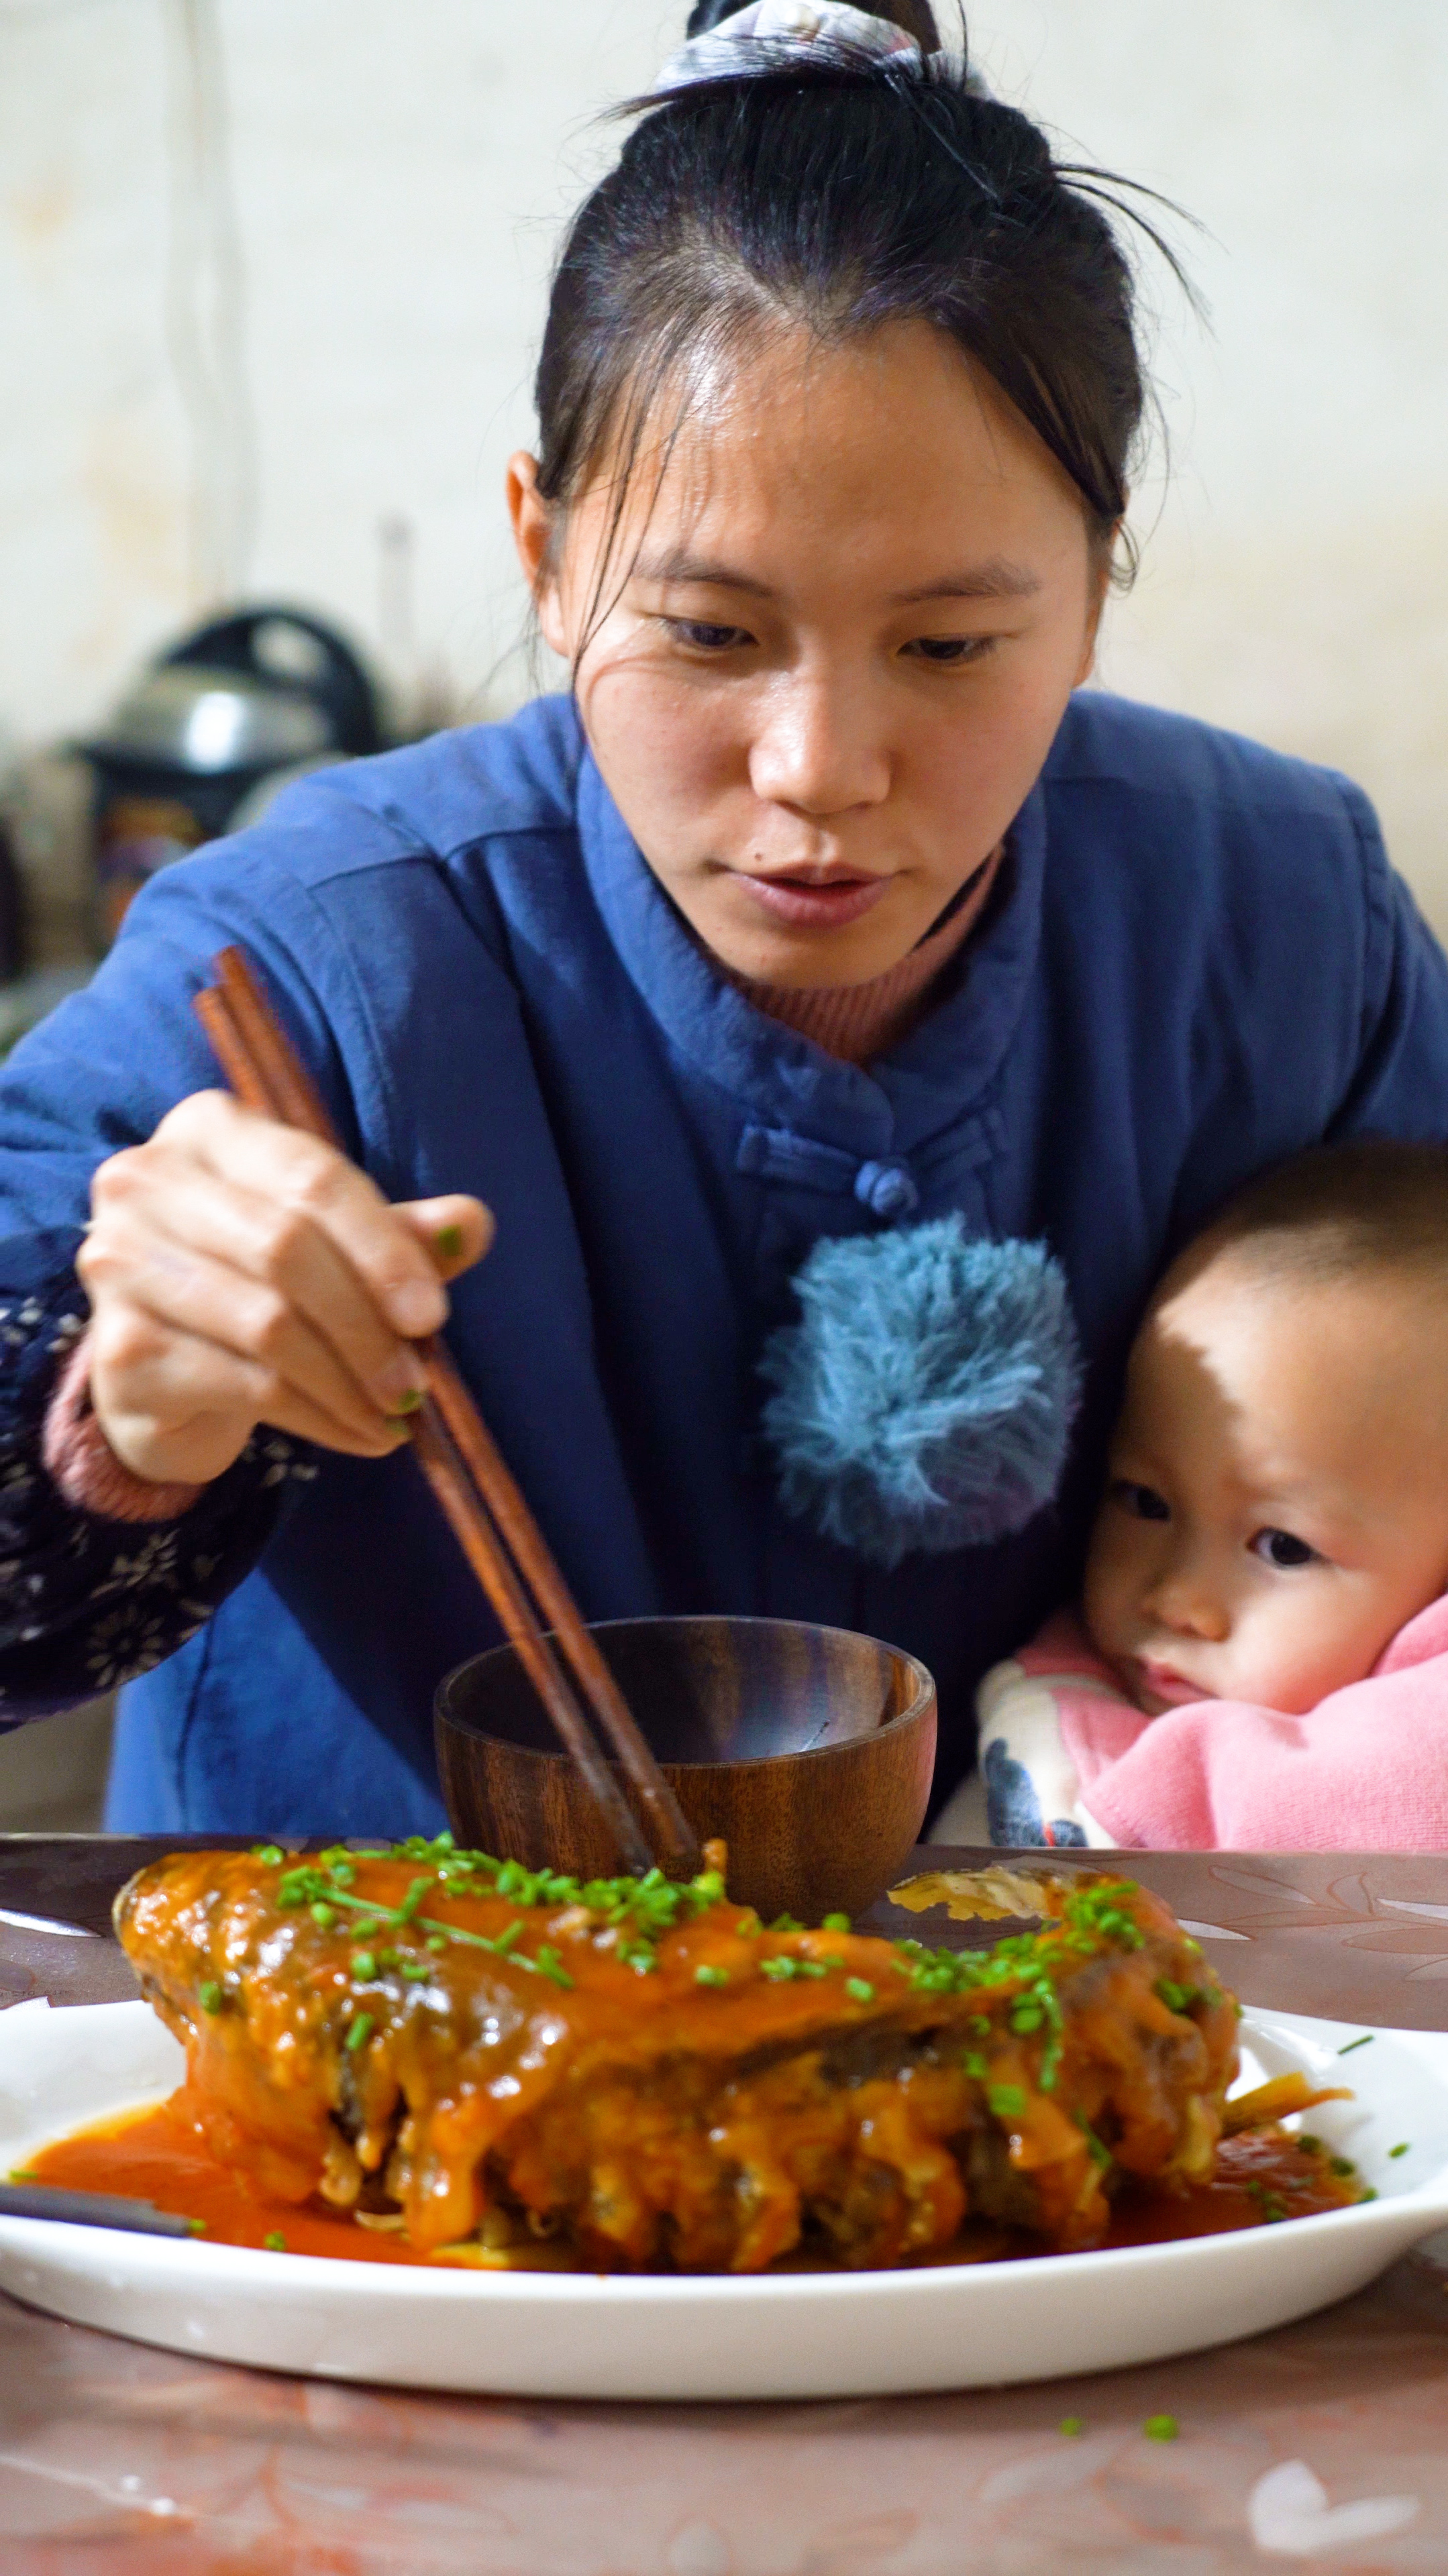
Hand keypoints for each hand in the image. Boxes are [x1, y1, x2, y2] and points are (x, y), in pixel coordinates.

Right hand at [77, 1090, 492, 1487]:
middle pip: (286, 1249)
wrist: (165, 1375)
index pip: (312, 1179)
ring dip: (348, 1382)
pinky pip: (244, 1384)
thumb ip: (399, 1232)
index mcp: (209, 1129)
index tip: (433, 1316)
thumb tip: (471, 1224)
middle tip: (416, 1383)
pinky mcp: (119, 1349)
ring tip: (394, 1415)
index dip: (383, 1250)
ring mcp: (119, 1263)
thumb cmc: (258, 1286)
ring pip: (267, 1324)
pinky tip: (356, 1434)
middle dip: (367, 1326)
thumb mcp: (335, 1247)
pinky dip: (318, 1417)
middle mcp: (146, 1181)